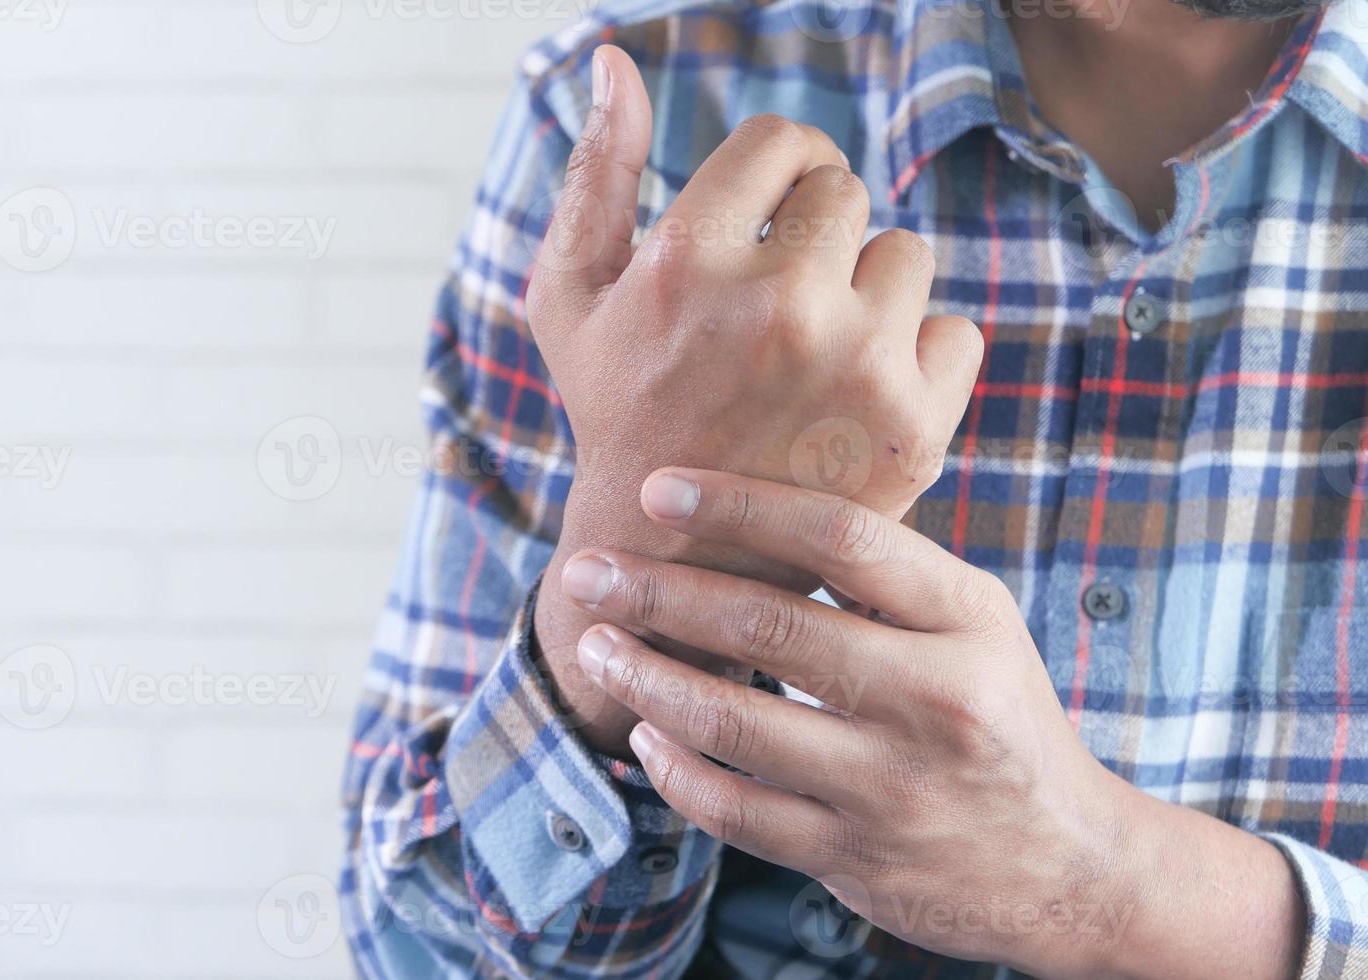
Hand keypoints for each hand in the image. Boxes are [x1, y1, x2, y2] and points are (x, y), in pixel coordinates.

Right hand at [526, 46, 981, 751]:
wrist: (671, 558)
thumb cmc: (615, 409)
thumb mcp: (570, 294)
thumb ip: (596, 170)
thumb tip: (612, 58)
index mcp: (690, 262)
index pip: (784, 142)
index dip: (775, 175)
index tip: (763, 221)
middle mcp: (780, 308)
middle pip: (847, 191)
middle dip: (815, 231)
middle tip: (782, 297)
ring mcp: (856, 369)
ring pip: (908, 254)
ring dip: (868, 287)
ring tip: (817, 348)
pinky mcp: (915, 428)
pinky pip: (957, 329)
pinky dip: (919, 353)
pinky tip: (860, 391)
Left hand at [561, 467, 1304, 978]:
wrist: (1066, 866)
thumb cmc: (996, 716)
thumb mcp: (975, 626)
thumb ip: (886, 575)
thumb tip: (752, 505)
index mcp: (968, 618)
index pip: (843, 538)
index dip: (742, 505)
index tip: (659, 488)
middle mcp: (935, 699)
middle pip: (772, 627)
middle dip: (661, 592)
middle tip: (586, 570)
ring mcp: (893, 787)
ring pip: (737, 725)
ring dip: (647, 679)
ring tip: (595, 645)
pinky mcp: (854, 858)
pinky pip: (736, 811)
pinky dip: (675, 768)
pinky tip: (646, 733)